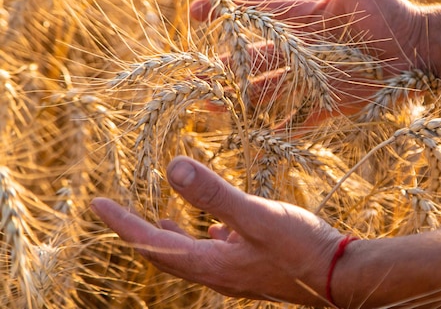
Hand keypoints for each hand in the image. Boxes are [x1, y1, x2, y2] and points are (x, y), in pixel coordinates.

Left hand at [91, 156, 342, 304]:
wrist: (339, 277)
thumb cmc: (300, 247)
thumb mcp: (255, 216)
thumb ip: (214, 194)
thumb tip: (172, 168)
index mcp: (210, 264)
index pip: (153, 243)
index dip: (123, 223)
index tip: (97, 203)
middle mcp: (216, 274)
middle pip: (164, 255)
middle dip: (137, 232)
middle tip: (117, 213)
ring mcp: (235, 273)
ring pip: (189, 256)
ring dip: (167, 238)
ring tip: (155, 220)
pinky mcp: (253, 267)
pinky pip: (216, 254)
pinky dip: (202, 239)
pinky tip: (214, 229)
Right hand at [191, 0, 425, 122]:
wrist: (419, 49)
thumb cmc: (388, 10)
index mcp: (301, 18)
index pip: (255, 14)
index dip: (225, 12)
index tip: (195, 14)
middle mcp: (300, 50)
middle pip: (253, 57)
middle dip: (223, 65)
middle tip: (196, 75)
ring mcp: (312, 78)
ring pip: (267, 89)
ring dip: (241, 99)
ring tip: (212, 107)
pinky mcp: (330, 102)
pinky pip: (300, 117)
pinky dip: (281, 128)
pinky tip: (258, 135)